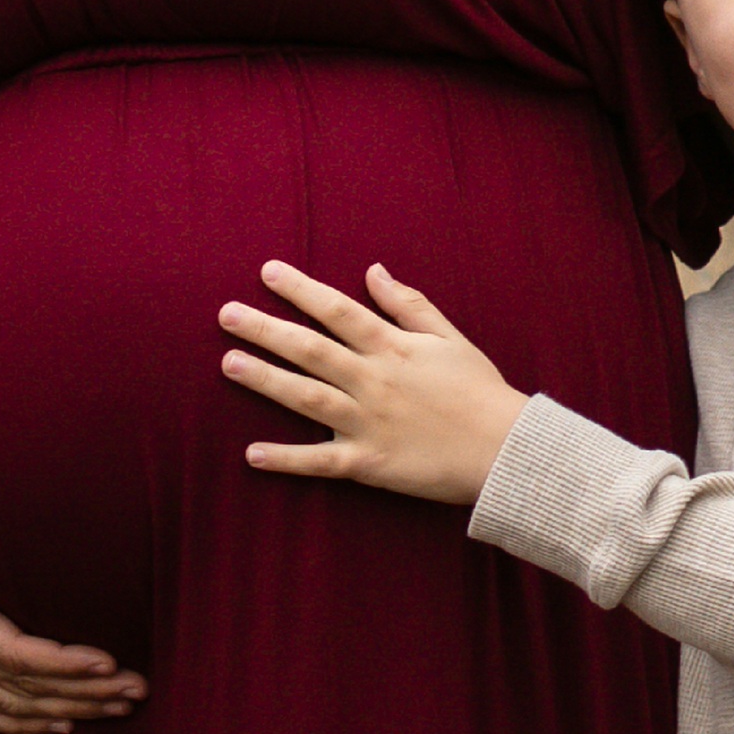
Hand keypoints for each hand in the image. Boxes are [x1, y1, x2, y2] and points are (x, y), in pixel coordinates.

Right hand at [0, 475, 146, 733]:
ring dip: (67, 710)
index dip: (64, 664)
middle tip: (140, 691)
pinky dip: (20, 725)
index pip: (14, 654)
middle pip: (23, 687)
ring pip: (9, 706)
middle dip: (84, 693)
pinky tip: (56, 725)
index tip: (111, 662)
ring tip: (118, 708)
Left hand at [219, 259, 531, 507]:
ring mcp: (369, 423)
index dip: (300, 290)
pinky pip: (322, 461)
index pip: (338, 310)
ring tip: (229, 364)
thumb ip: (408, 304)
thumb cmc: (480, 391)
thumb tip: (373, 269)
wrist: (507, 450)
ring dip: (267, 381)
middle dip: (266, 329)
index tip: (266, 271)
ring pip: (309, 398)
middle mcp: (374, 381)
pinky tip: (252, 454)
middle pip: (312, 349)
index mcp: (393, 348)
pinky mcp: (369, 464)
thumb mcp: (448, 338)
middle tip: (226, 314)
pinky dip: (287, 459)